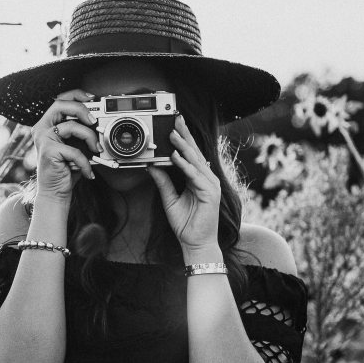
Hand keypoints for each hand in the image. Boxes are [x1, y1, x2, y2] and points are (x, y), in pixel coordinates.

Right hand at [31, 88, 101, 202]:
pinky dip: (86, 162)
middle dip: (81, 109)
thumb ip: (80, 132)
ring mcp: (43, 139)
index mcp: (47, 124)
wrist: (55, 191)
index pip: (59, 100)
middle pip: (60, 105)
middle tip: (94, 121)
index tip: (92, 98)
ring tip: (96, 150)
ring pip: (71, 127)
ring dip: (90, 138)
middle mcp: (42, 128)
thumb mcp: (74, 145)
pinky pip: (75, 151)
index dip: (76, 95)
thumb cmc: (65, 168)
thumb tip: (99, 123)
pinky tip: (88, 172)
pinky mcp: (48, 151)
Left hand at [147, 114, 220, 250]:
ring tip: (173, 133)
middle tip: (176, 118)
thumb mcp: (169, 199)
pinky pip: (195, 175)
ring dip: (183, 146)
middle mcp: (207, 179)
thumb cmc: (186, 224)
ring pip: (195, 161)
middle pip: (194, 152)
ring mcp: (211, 185)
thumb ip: (163, 182)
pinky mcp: (211, 193)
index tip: (173, 125)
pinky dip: (185, 165)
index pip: (190, 155)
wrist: (196, 243)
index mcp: (199, 178)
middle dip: (184, 135)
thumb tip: (152, 167)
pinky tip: (176, 156)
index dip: (182, 139)